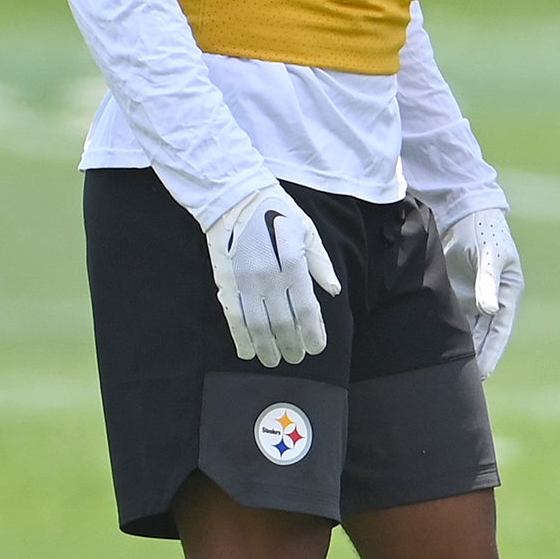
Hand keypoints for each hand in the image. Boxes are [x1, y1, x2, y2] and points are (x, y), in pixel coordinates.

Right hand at [204, 185, 341, 367]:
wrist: (234, 197)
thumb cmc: (277, 212)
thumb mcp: (307, 230)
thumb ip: (319, 263)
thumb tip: (333, 291)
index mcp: (292, 264)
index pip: (306, 308)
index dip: (312, 332)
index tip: (317, 348)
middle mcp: (269, 277)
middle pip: (283, 322)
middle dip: (291, 345)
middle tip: (297, 359)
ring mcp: (245, 281)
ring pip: (257, 325)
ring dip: (267, 347)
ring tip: (274, 361)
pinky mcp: (226, 282)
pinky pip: (233, 317)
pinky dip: (240, 338)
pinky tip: (247, 351)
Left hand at [440, 206, 522, 378]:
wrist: (465, 211)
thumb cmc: (484, 231)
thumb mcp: (489, 255)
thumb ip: (488, 282)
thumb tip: (491, 310)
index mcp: (507, 294)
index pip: (500, 331)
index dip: (492, 353)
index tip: (484, 374)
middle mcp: (491, 301)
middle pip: (484, 336)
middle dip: (476, 358)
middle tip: (464, 383)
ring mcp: (472, 298)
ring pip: (467, 331)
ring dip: (460, 349)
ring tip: (447, 373)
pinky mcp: (455, 293)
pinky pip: (451, 319)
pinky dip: (445, 333)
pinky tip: (433, 349)